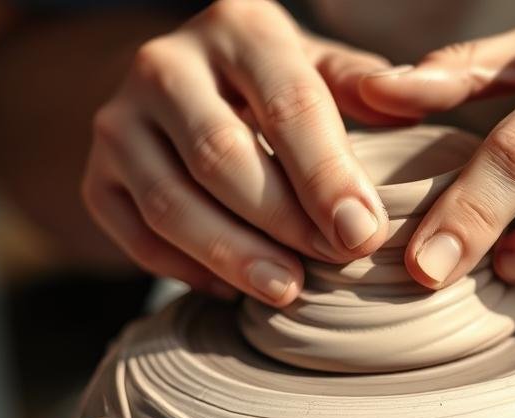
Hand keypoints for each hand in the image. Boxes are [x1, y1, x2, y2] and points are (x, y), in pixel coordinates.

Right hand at [83, 0, 397, 303]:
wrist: (184, 91)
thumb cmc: (273, 87)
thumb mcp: (320, 69)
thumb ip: (364, 87)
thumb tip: (418, 100)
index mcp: (235, 27)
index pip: (288, 105)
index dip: (327, 176)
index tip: (364, 233)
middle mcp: (164, 65)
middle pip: (221, 157)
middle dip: (283, 221)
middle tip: (335, 265)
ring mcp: (118, 122)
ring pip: (171, 203)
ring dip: (233, 255)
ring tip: (288, 292)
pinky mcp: (96, 177)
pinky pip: (136, 237)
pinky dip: (186, 271)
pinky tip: (233, 291)